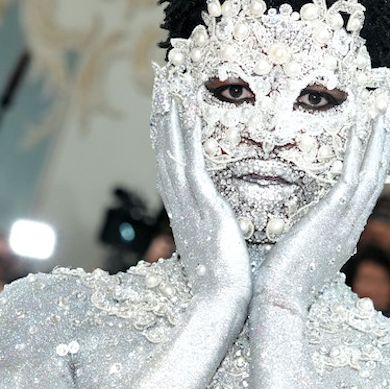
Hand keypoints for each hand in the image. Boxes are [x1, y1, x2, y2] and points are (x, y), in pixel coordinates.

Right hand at [152, 75, 250, 303]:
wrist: (221, 307)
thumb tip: (228, 225)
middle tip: (160, 81)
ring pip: (172, 147)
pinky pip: (191, 159)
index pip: (172, 165)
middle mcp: (180, 203)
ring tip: (168, 81)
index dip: (167, 135)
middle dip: (162, 113)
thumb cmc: (226, 286)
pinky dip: (187, 131)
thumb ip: (221, 232)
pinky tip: (189, 107)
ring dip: (169, 112)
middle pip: (164, 149)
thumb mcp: (221, 250)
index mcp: (186, 213)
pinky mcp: (202, 204)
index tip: (167, 108)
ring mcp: (188, 202)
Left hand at [253, 83, 389, 312]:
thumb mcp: (300, 260)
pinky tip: (360, 124)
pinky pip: (351, 174)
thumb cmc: (279, 286)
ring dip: (379, 140)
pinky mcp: (334, 214)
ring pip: (371, 172)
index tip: (381, 144)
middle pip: (376, 179)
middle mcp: (352, 226)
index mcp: (344, 236)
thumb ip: (307, 243)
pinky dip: (358, 148)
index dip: (374, 167)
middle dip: (386, 148)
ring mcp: (346, 220)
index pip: (364, 194)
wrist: (278, 303)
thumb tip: (303, 235)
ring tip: (385, 112)